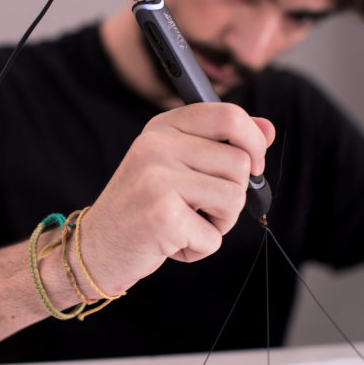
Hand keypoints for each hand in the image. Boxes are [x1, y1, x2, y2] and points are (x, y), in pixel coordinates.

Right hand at [78, 102, 274, 294]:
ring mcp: (158, 179)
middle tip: (200, 208)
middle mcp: (157, 146)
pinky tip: (170, 244)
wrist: (95, 247)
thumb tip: (268, 129)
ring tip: (186, 225)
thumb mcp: (177, 166)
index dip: (254, 144)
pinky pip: (214, 236)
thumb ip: (221, 145)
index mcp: (162, 127)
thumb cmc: (142, 207)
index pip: (229, 115)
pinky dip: (199, 249)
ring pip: (234, 198)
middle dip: (232, 195)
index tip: (252, 167)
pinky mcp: (162, 216)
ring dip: (219, 223)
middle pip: (240, 163)